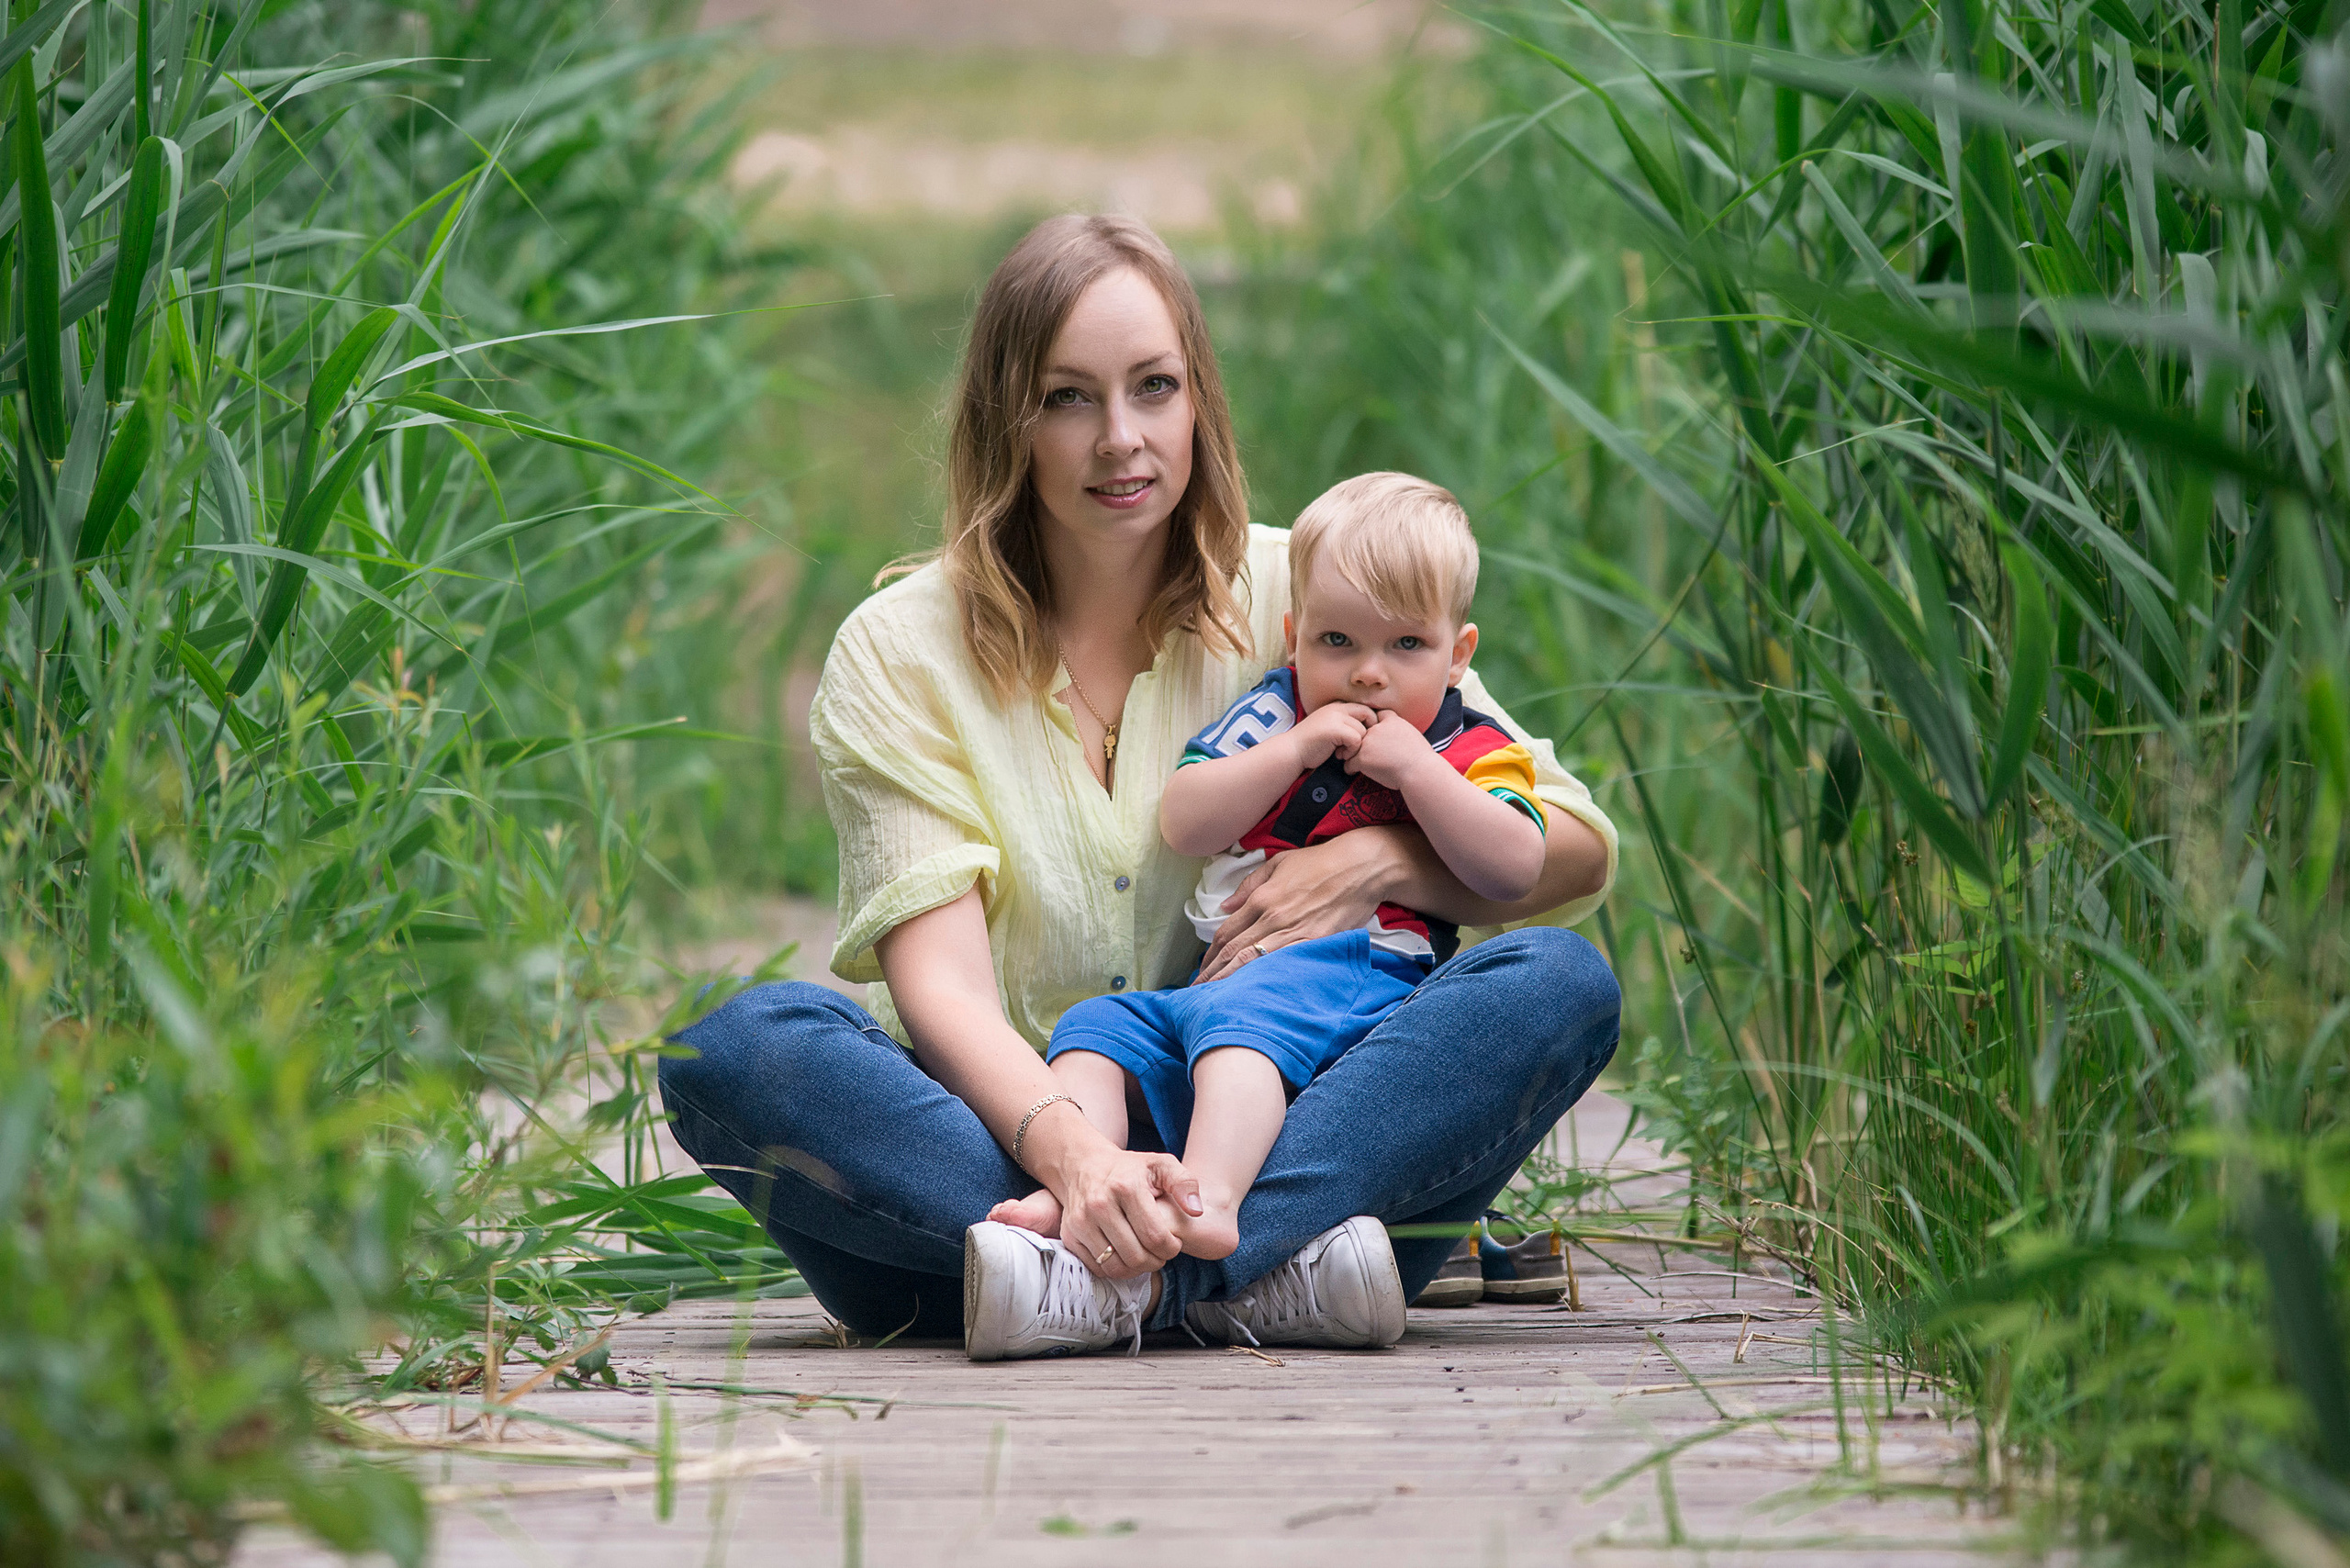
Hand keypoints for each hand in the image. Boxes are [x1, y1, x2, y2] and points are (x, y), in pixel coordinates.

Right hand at [1049, 1142, 1203, 1279]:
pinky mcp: (1069, 1235)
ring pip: (1115, 1267)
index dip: (1171, 1248)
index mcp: (1126, 1187)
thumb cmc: (1128, 1168)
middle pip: (1136, 1257)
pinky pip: (1096, 1268)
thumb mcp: (1161, 1164)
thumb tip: (1196, 1211)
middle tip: (1160, 1253)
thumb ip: (1185, 1183)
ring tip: (1144, 1256)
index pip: (1155, 1237)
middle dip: (1155, 1262)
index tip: (1174, 1244)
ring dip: (1135, 1270)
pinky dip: (1114, 1269)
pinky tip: (1124, 1255)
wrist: (1083, 1165)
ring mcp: (1081, 1222)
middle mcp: (1099, 1205)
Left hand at [1196, 827, 1405, 982]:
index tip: (1201, 968)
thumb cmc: (1320, 862)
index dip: (1210, 954)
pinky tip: (1255, 992)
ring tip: (1217, 998)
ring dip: (1232, 981)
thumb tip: (1225, 906)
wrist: (1361, 868)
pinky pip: (1285, 965)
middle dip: (1213, 974)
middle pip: (1234, 952)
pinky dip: (1266, 979)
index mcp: (1261, 898)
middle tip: (1198, 992)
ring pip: (1254, 962)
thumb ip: (1249, 885)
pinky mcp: (1316, 944)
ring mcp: (1294, 933)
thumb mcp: (1278, 863)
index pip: (1227, 933)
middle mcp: (1273, 918)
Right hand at [1286, 702, 1379, 768]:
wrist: (1292, 751)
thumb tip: (1368, 728)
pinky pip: (1356, 739)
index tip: (1360, 739)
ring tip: (1342, 753)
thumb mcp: (1329, 727)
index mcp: (1336, 706)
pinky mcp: (1335, 729)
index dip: (1368, 723)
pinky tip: (1339, 756)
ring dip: (1356, 746)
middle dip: (1368, 731)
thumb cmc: (1310, 744)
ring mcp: (1335, 717)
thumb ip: (1344, 723)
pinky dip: (1351, 751)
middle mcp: (1337, 708)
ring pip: (1363, 730)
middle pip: (1368, 713)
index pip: (1364, 707)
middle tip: (1356, 745)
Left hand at [1341, 709, 1439, 789]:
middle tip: (1356, 747)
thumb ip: (1401, 732)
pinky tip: (1353, 771)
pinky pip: (1349, 763)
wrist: (1419, 771)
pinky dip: (1350, 768)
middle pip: (1362, 731)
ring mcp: (1368, 743)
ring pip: (1353, 746)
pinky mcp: (1362, 758)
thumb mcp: (1414, 735)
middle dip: (1361, 739)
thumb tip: (1399, 738)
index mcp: (1392, 721)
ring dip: (1352, 753)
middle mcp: (1378, 729)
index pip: (1378, 715)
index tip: (1372, 731)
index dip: (1374, 723)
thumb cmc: (1421, 759)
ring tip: (1350, 759)